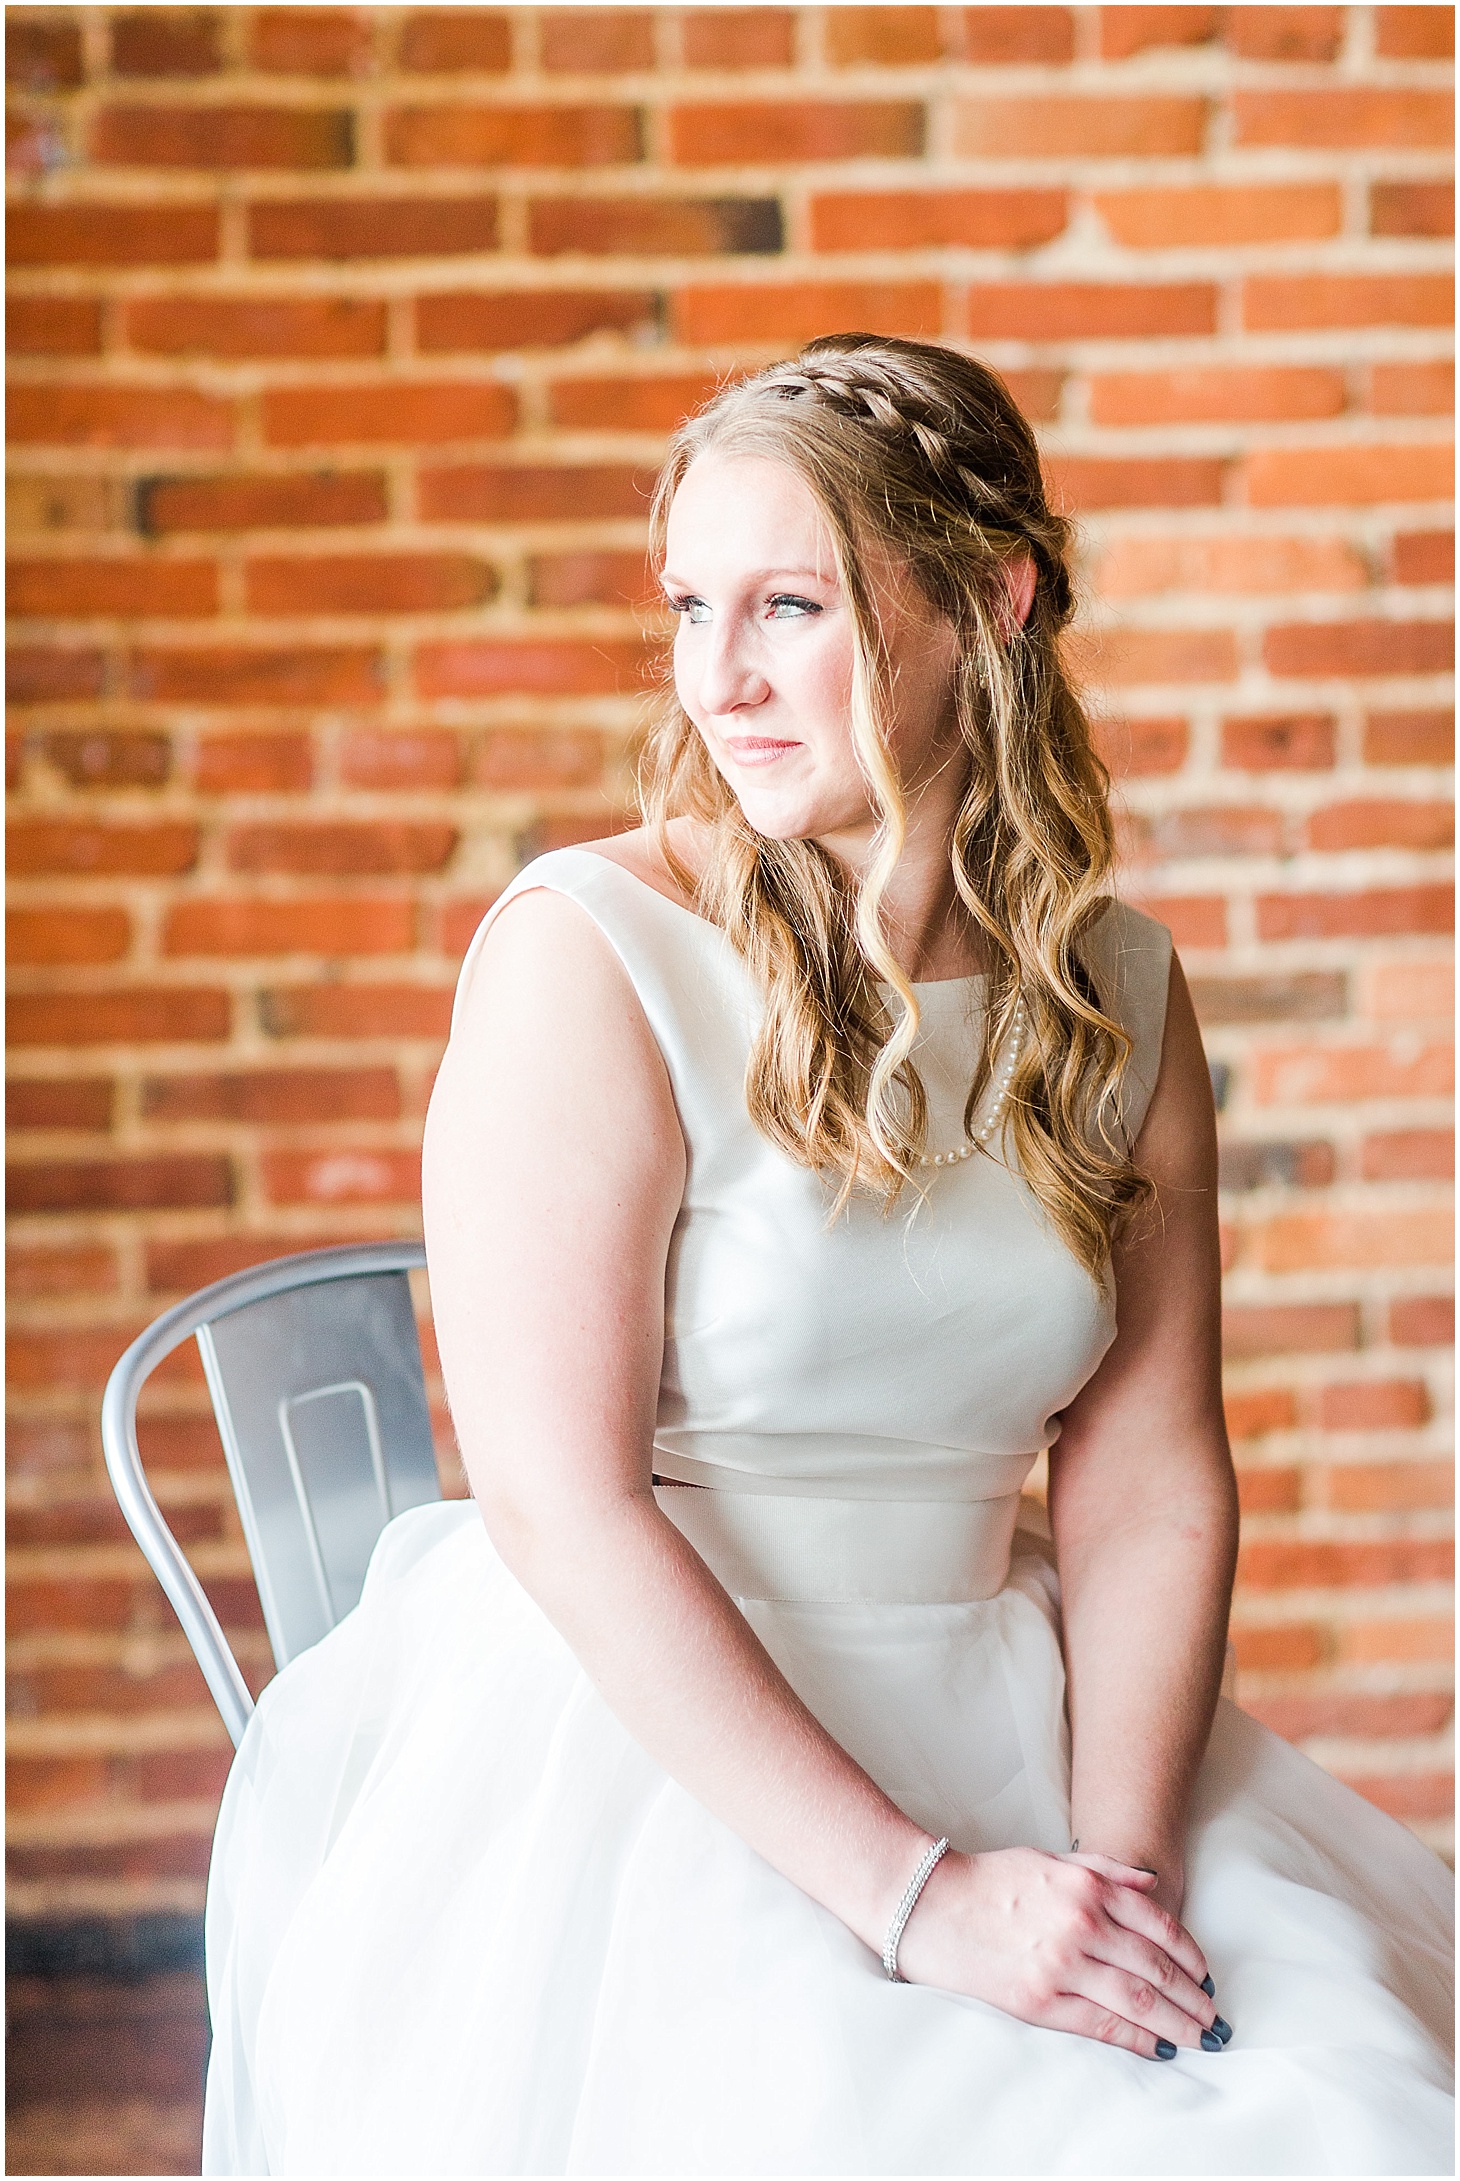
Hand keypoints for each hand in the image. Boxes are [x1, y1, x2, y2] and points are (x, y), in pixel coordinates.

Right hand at [893, 1847, 1221, 2059]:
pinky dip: (1136, 2039)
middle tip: (1213, 2015)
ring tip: (1198, 2037)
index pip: (1159, 1925)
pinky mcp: (1039, 2000)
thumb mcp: (1050, 1859)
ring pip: (1137, 2000)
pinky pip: (1101, 2025)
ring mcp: (1062, 1965)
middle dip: (1192, 1996)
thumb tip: (1150, 1883)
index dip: (1190, 1955)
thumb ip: (1103, 1868)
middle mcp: (1082, 1924)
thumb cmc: (989, 1880)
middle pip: (1156, 1968)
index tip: (1204, 1975)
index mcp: (1087, 1886)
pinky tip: (1156, 2046)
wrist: (930, 1905)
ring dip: (1176, 2022)